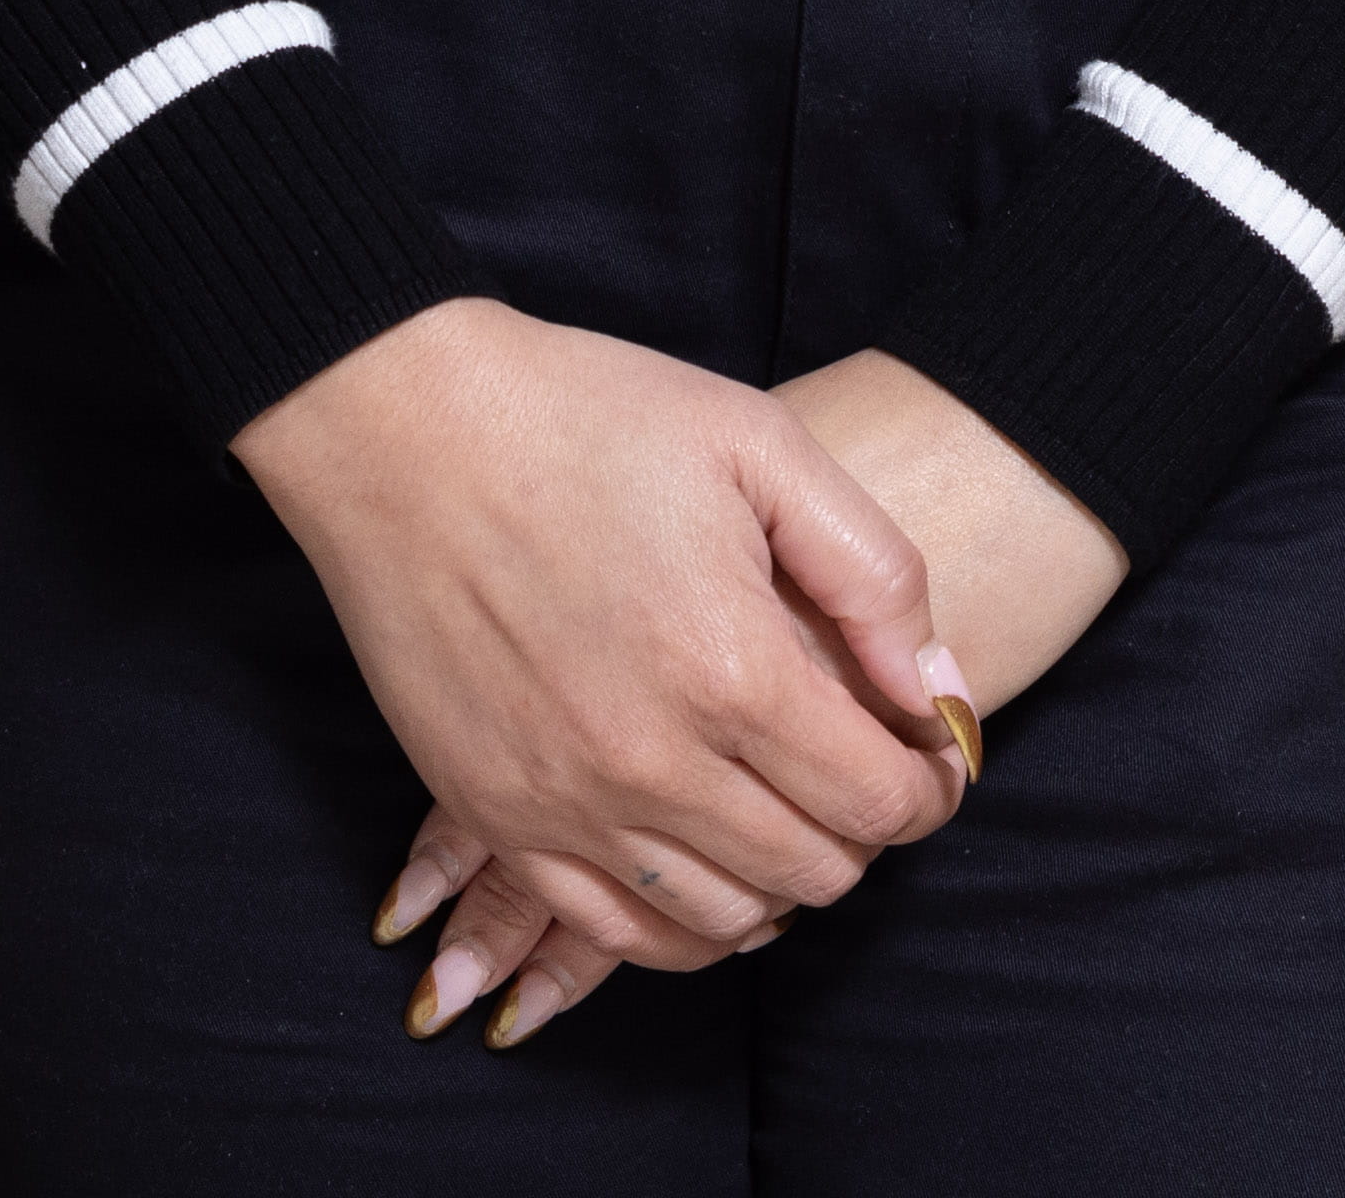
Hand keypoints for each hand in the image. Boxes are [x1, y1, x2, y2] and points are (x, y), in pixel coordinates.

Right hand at [237, 302, 970, 1043]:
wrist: (402, 423)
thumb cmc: (586, 415)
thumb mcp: (761, 447)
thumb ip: (875, 577)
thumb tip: (942, 693)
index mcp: (735, 667)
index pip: (881, 800)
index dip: (929, 789)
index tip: (931, 758)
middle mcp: (655, 761)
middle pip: (815, 872)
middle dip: (863, 832)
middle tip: (860, 774)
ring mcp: (566, 802)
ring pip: (725, 919)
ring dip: (779, 882)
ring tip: (783, 812)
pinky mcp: (496, 814)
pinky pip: (616, 930)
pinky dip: (683, 924)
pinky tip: (703, 868)